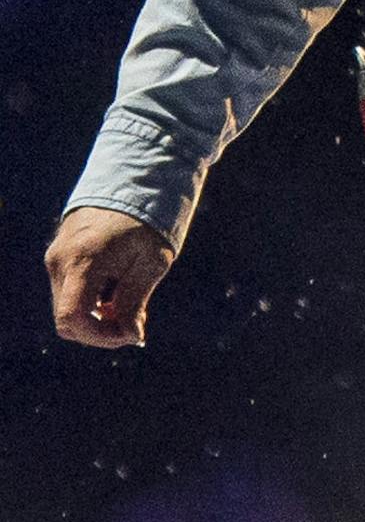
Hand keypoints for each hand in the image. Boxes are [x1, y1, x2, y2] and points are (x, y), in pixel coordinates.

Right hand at [45, 205, 175, 347]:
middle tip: (136, 323)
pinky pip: (69, 292)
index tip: (129, 335)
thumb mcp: (152, 262)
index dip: (98, 336)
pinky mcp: (58, 256)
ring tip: (131, 304)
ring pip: (68, 307)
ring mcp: (55, 258)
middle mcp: (61, 260)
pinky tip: (118, 292)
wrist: (132, 184)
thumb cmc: (148, 223)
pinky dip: (91, 301)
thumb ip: (135, 301)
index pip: (71, 317)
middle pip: (67, 318)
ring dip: (98, 316)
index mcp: (84, 260)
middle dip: (101, 330)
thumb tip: (130, 337)